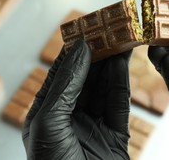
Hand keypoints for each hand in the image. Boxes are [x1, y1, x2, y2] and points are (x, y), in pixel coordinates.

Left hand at [23, 40, 130, 159]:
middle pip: (85, 80)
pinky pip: (119, 104)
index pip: (61, 76)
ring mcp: (94, 127)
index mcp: (47, 114)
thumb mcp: (48, 121)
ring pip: (104, 89)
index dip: (72, 52)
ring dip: (111, 64)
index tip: (84, 31)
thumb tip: (80, 50)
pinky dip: (121, 82)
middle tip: (106, 33)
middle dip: (95, 56)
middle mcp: (70, 118)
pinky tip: (122, 63)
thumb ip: (66, 84)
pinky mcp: (115, 137)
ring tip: (117, 41)